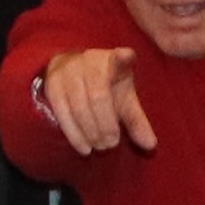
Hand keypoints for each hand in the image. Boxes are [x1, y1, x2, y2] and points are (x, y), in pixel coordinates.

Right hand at [38, 48, 155, 155]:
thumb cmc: (105, 87)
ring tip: (100, 147)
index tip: (126, 55)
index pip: (120, 57)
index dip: (123, 57)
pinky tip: (84, 148)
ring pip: (79, 107)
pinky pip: (62, 113)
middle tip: (112, 144)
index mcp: (113, 60)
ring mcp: (68, 71)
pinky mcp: (53, 84)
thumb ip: (136, 121)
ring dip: (91, 132)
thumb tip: (150, 145)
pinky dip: (74, 134)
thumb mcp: (124, 99)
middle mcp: (90, 61)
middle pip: (98, 96)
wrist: (70, 70)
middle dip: (106, 124)